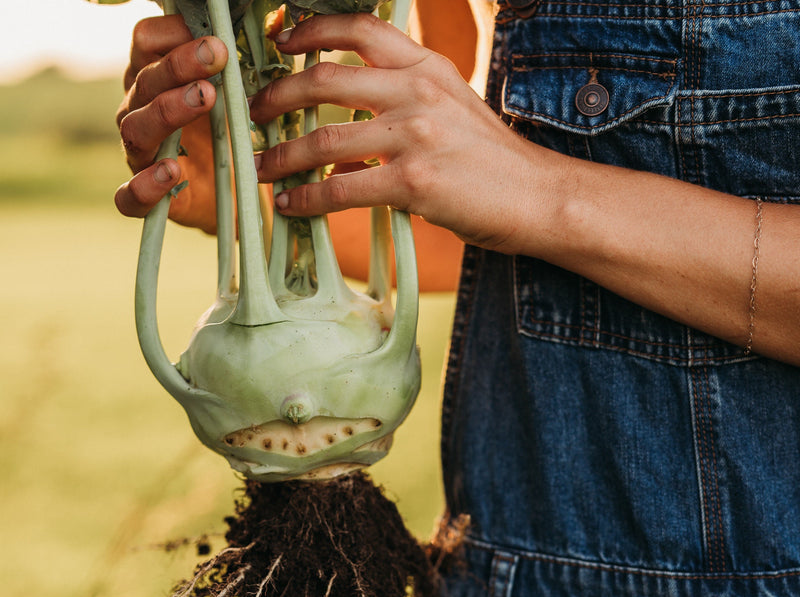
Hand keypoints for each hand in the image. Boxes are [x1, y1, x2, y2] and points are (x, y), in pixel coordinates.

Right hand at [114, 15, 227, 232]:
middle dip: (181, 64)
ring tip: (205, 98)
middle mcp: (138, 111)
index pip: (147, 41)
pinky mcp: (145, 198)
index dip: (174, 31)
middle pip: (145, 79)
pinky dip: (146, 185)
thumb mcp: (239, 97)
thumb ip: (242, 62)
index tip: (213, 29)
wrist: (235, 196)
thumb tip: (272, 19)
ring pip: (136, 128)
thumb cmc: (230, 136)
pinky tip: (172, 171)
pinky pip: (130, 195)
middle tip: (218, 53)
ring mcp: (139, 154)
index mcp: (155, 79)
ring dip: (169, 110)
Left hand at [249, 13, 550, 252]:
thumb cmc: (495, 161)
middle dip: (276, 95)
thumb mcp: (455, 109)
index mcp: (428, 67)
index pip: (360, 28)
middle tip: (254, 111)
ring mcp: (414, 135)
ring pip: (323, 138)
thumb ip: (406, 105)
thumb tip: (349, 137)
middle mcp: (417, 91)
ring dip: (281, 155)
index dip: (311, 29)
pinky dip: (307, 197)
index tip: (281, 42)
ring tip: (260, 167)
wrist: (539, 197)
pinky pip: (341, 187)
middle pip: (325, 78)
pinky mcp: (412, 183)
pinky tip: (290, 204)